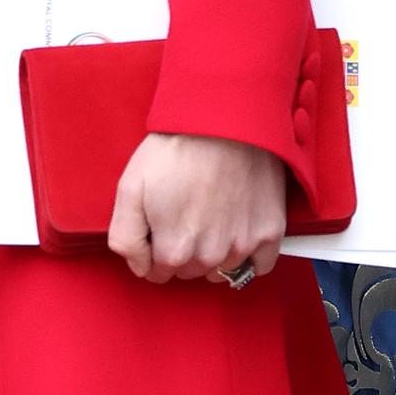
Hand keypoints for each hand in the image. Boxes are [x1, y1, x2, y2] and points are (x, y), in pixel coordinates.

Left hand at [107, 132, 285, 285]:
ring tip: (208, 213)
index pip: (157, 272)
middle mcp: (210, 258)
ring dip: (211, 252)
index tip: (158, 222)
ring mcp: (242, 248)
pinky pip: (258, 266)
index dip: (153, 248)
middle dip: (181, 249)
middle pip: (188, 271)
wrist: (224, 122)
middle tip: (182, 210)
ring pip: (220, 269)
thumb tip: (138, 266)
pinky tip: (236, 228)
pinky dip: (247, 256)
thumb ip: (125, 236)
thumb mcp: (130, 187)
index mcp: (174, 250)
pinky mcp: (270, 234)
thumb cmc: (175, 150)